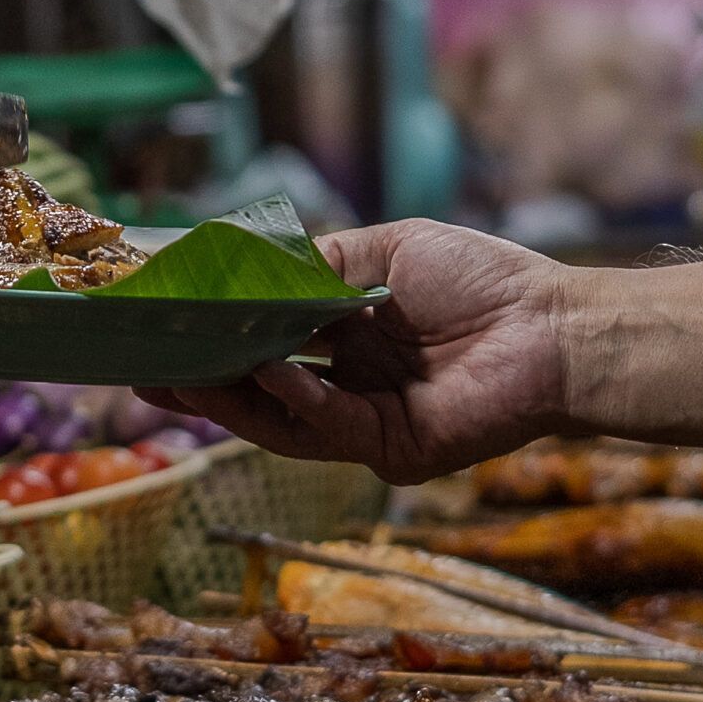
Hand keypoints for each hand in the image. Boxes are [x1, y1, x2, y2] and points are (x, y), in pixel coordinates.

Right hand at [148, 219, 572, 484]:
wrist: (558, 328)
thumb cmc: (486, 282)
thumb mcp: (388, 251)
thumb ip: (319, 263)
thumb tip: (252, 266)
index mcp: (350, 337)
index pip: (266, 342)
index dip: (216, 336)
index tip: (164, 326)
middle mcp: (351, 383)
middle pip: (260, 389)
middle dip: (202, 382)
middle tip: (144, 371)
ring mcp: (367, 422)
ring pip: (280, 419)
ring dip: (228, 400)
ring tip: (179, 377)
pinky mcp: (391, 451)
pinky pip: (328, 427)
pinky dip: (292, 399)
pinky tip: (262, 371)